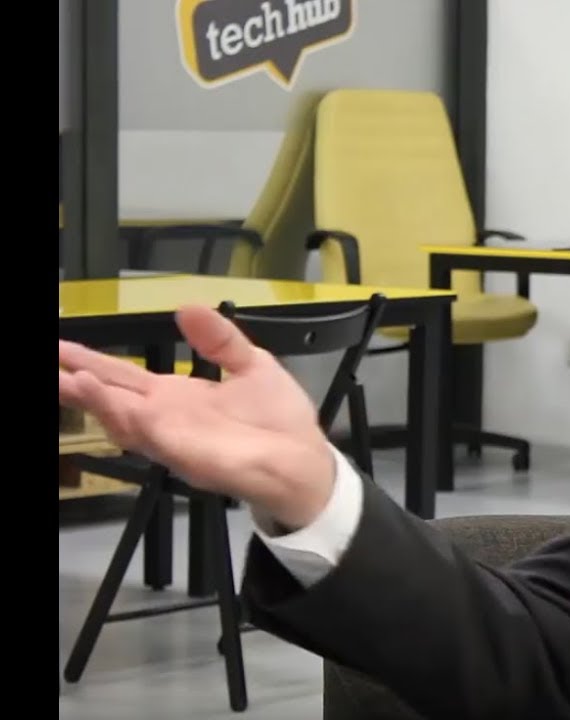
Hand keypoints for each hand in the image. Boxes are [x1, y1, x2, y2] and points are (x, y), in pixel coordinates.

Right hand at [58, 304, 336, 529]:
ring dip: (94, 398)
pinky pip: (149, 436)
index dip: (89, 361)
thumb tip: (187, 306)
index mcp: (177, 395)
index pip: (123, 375)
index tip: (59, 348)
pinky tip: (110, 400)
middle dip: (74, 380)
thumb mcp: (251, 364)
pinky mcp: (185, 454)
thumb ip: (219, 339)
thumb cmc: (279, 419)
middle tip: (51, 361)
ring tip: (69, 376)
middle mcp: (165, 417)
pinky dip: (126, 417)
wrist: (305, 459)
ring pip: (120, 417)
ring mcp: (172, 437)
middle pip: (109, 396)